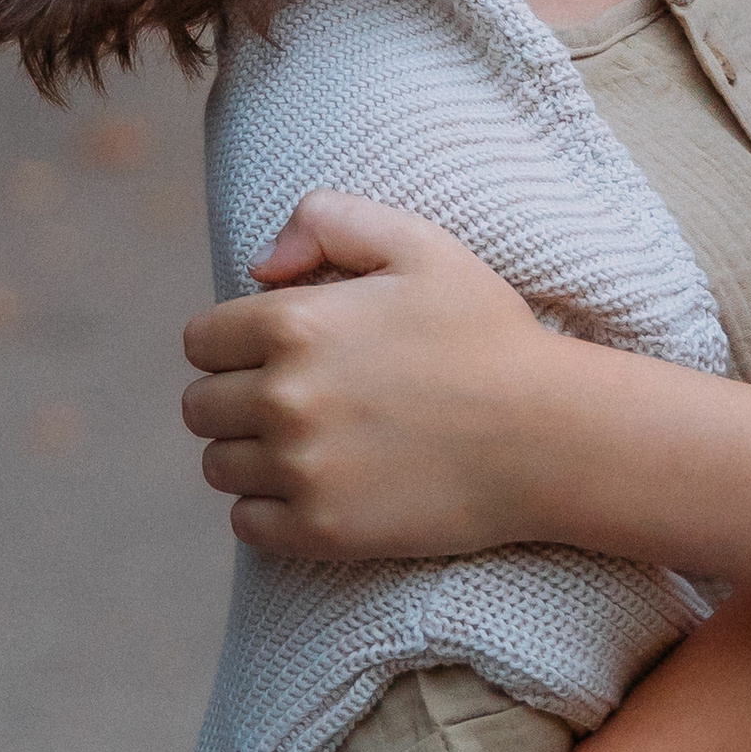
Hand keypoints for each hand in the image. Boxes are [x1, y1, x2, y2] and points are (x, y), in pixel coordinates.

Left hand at [180, 192, 550, 559]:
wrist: (550, 436)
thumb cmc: (487, 334)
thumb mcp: (419, 244)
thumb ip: (327, 221)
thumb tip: (257, 267)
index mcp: (295, 323)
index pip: (200, 341)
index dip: (234, 343)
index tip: (275, 352)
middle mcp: (285, 398)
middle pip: (200, 407)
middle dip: (236, 398)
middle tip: (297, 398)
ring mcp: (301, 470)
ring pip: (219, 466)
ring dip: (251, 454)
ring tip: (311, 443)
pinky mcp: (321, 530)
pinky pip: (247, 524)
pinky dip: (269, 509)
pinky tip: (317, 486)